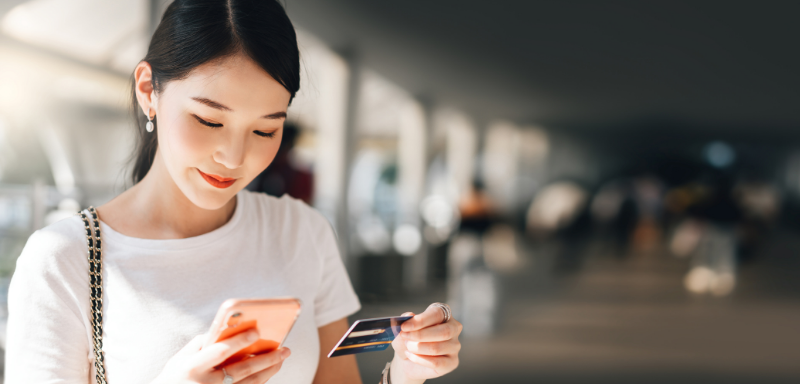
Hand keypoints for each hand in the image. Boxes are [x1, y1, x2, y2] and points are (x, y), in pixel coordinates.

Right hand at [151, 330, 290, 383]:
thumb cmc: (173, 378)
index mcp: (193, 367)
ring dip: (269, 371)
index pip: (221, 351)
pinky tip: (269, 371)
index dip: (240, 340)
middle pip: (242, 370)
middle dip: (266, 358)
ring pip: (249, 383)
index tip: (258, 330)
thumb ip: (200, 344)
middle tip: (285, 348)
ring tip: (282, 358)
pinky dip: (259, 381)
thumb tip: (226, 329)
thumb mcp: (179, 360)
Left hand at [390, 304, 461, 382]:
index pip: (437, 314)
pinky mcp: (452, 362)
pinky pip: (436, 363)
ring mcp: (455, 346)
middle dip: (420, 335)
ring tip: (408, 346)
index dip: (420, 320)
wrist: (407, 360)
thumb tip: (409, 315)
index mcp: (444, 314)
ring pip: (437, 348)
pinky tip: (410, 355)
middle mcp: (453, 328)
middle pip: (444, 331)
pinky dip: (419, 359)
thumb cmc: (408, 340)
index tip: (404, 326)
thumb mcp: (404, 328)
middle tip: (404, 336)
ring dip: (417, 348)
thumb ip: (406, 319)